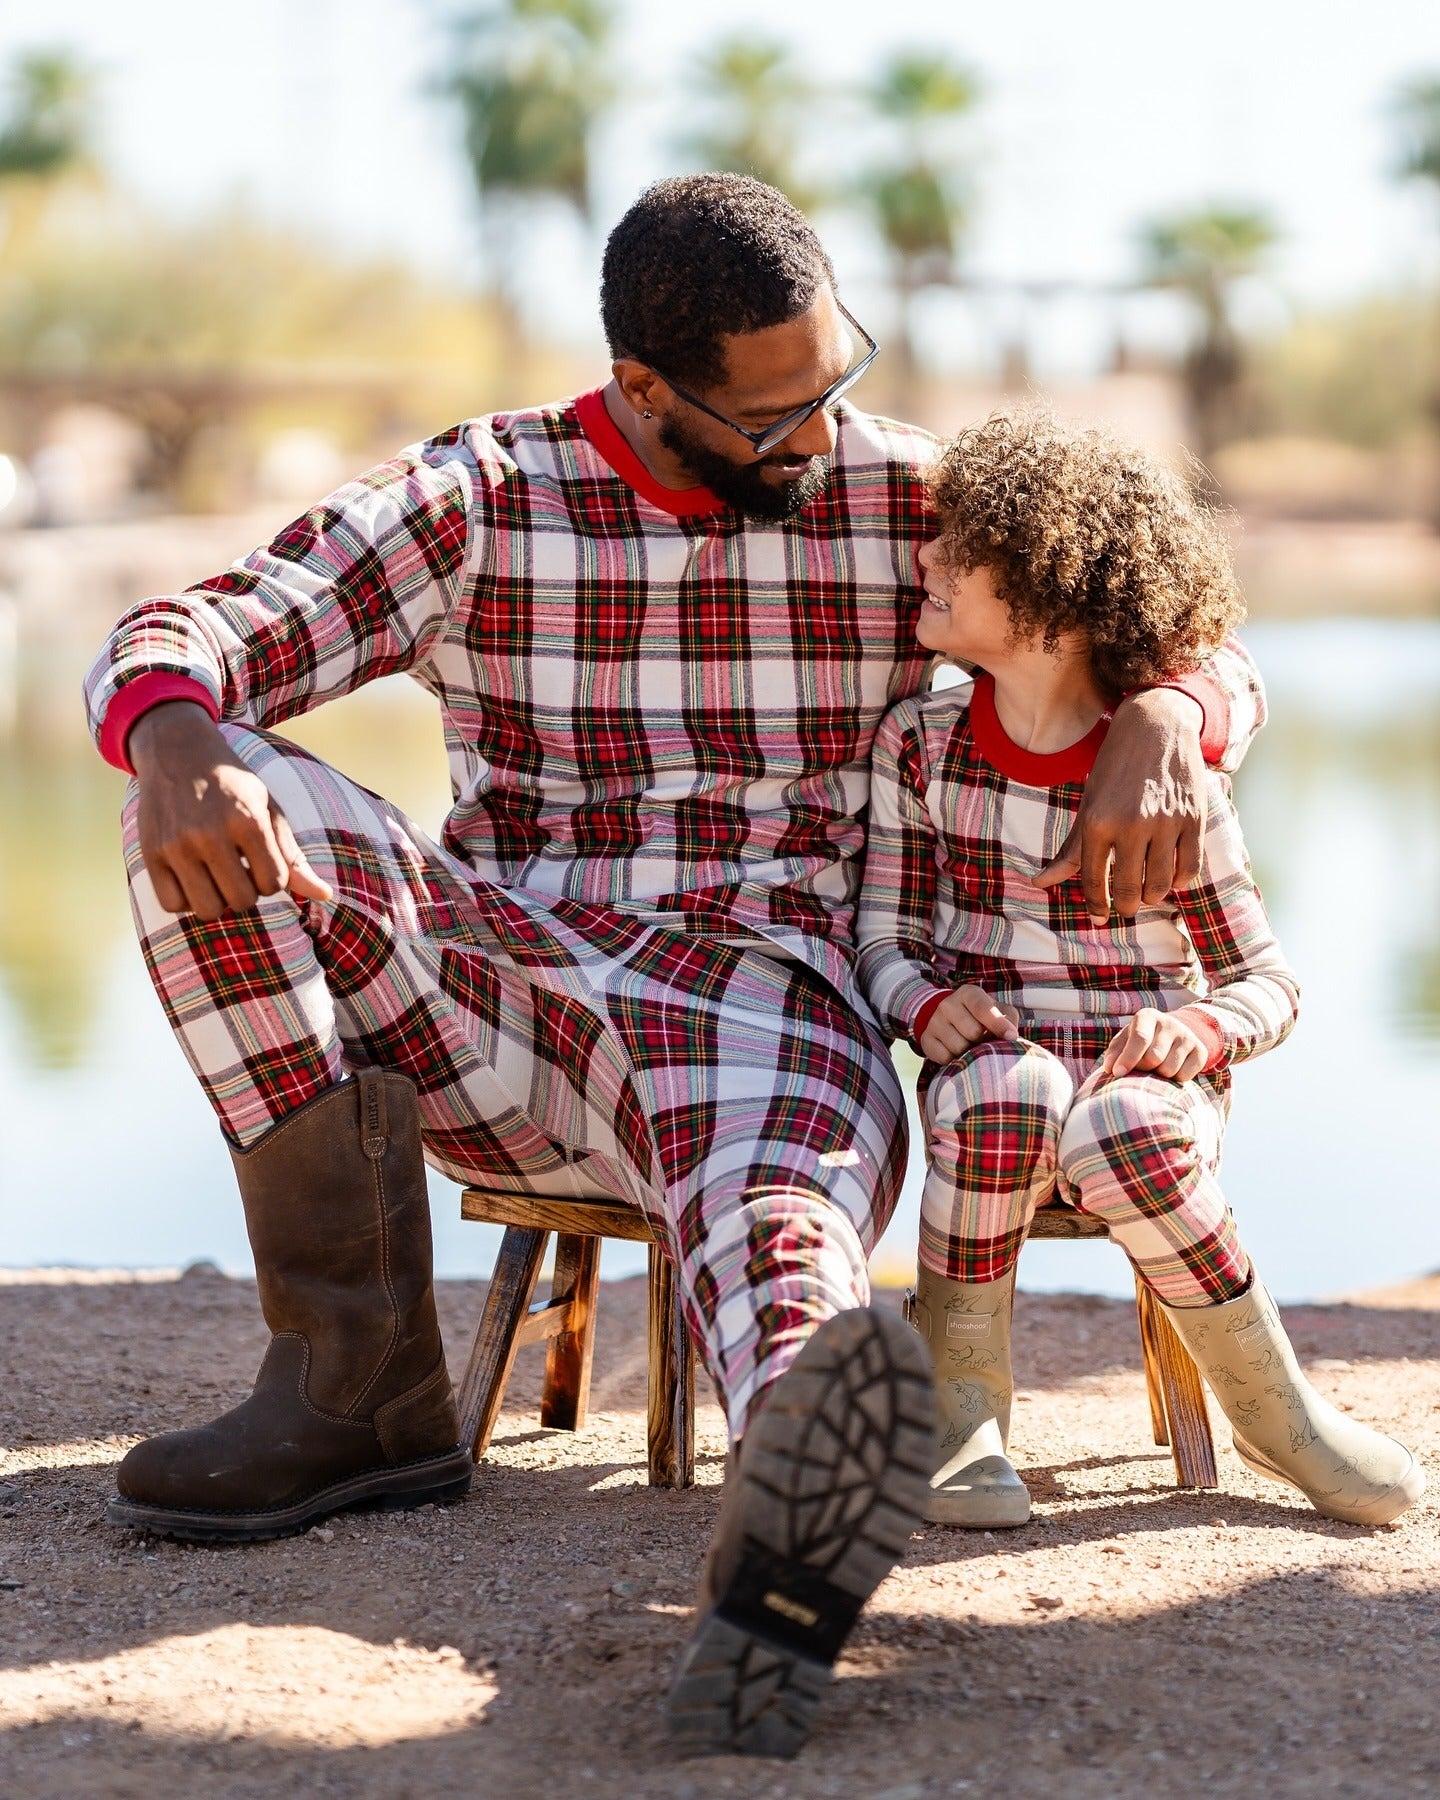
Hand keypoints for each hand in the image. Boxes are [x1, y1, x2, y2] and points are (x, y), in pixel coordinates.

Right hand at [129, 702, 333, 921]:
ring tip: (217, 877)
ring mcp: (176, 844)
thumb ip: (292, 855)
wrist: (176, 751)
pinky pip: (172, 904)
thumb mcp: (268, 809)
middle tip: (239, 870)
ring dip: (218, 901)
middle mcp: (209, 833)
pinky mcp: (150, 852)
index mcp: (247, 820)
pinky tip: (193, 879)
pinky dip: (186, 901)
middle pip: (241, 901)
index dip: (273, 878)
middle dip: (247, 893)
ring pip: (207, 909)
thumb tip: (325, 895)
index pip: (274, 883)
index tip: (262, 861)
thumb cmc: (232, 785)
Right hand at [918, 985, 1020, 1063]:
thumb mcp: (999, 1011)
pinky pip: (944, 1057)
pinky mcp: (926, 1039)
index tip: (1011, 1037)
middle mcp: (947, 1004)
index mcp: (968, 993)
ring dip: (969, 1051)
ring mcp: (934, 1022)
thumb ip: (1009, 1019)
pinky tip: (957, 1052)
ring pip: (958, 1047)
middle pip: (973, 1032)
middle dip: (983, 1040)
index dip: (998, 1024)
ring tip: (970, 1045)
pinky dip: (955, 1060)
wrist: (951, 1021)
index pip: (983, 1008)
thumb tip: (1010, 1035)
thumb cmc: (983, 1017)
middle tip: (983, 1039)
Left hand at [1034, 688, 1206, 923]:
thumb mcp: (1088, 805)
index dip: (1096, 905)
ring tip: (1147, 893)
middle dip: (1125, 906)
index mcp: (1097, 822)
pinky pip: (1188, 868)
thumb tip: (1040, 884)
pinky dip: (1179, 881)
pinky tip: (1171, 877)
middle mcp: (1130, 824)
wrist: (1155, 726)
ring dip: (1152, 897)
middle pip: (1128, 889)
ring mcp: (1164, 822)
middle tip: (1125, 906)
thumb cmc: (1115, 770)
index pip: (1093, 880)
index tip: (1100, 916)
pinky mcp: (1193, 819)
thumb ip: (1070, 849)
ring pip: (1160, 885)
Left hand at [1101, 1008, 1208, 1081]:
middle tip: (1142, 1067)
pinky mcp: (1201, 1051)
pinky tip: (1171, 1069)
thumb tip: (1110, 1068)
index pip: (1140, 1038)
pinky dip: (1175, 1080)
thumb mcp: (1124, 1042)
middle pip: (1154, 1057)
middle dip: (1143, 1068)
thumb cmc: (1140, 1042)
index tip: (1117, 1073)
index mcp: (1148, 1016)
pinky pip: (1185, 1076)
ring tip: (1156, 1067)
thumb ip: (1114, 1053)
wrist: (1171, 1036)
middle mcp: (1170, 1023)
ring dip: (1159, 1075)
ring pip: (1169, 1069)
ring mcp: (1188, 1036)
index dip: (1128, 1058)